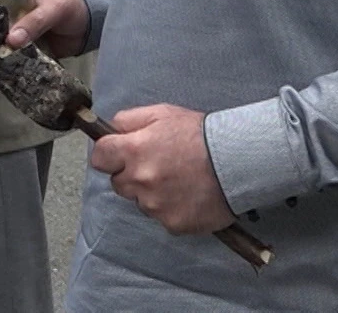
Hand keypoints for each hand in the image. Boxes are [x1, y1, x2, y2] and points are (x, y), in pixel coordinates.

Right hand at [4, 0, 89, 56]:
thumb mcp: (52, 8)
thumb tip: (11, 40)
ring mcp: (19, 35)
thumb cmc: (70, 4)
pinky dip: (12, 63)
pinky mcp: (27, 51)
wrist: (91, 23)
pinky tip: (6, 70)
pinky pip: (16, 57)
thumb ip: (33, 22)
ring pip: (2, 44)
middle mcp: (12, 16)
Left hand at [90, 104, 235, 234]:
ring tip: (178, 179)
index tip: (120, 154)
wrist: (238, 160)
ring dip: (152, 193)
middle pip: (118, 183)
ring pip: (140, 202)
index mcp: (134, 150)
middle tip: (157, 165)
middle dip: (131, 175)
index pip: (99, 158)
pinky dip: (171, 209)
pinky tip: (188, 195)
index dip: (109, 155)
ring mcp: (156, 205)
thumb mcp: (162, 114)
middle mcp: (141, 180)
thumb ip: (129, 120)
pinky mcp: (173, 223)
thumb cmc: (200, 135)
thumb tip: (109, 129)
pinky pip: (162, 217)